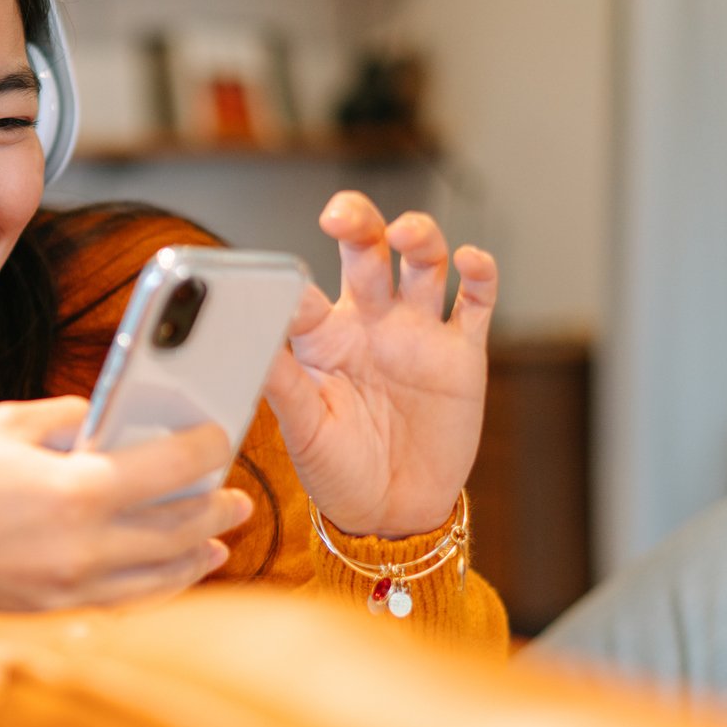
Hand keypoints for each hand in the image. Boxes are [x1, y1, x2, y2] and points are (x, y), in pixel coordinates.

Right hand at [0, 396, 251, 609]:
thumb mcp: (4, 423)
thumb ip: (68, 417)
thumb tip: (110, 420)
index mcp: (74, 489)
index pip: (170, 468)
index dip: (206, 449)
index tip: (220, 436)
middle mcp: (84, 545)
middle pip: (179, 527)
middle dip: (216, 507)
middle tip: (235, 493)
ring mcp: (72, 584)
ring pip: (162, 573)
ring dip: (199, 551)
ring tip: (219, 535)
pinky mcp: (56, 607)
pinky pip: (129, 600)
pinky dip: (162, 585)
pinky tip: (177, 572)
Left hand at [263, 191, 497, 536]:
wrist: (393, 510)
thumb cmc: (337, 469)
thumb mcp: (302, 427)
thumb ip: (282, 379)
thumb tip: (247, 338)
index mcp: (323, 337)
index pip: (308, 292)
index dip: (298, 286)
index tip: (287, 294)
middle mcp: (370, 322)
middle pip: (367, 252)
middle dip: (358, 223)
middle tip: (342, 215)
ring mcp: (418, 332)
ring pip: (422, 263)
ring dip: (419, 236)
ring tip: (406, 232)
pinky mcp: (462, 353)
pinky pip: (475, 302)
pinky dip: (480, 274)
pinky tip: (470, 260)